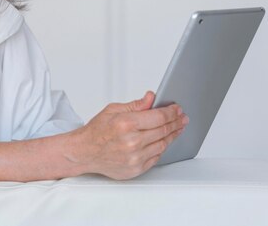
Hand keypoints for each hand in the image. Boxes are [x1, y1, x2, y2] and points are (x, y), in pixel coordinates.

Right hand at [70, 91, 187, 179]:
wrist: (84, 152)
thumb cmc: (96, 131)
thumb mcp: (113, 110)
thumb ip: (136, 105)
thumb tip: (152, 98)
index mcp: (126, 124)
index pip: (159, 117)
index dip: (171, 112)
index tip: (177, 109)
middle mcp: (132, 141)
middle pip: (163, 130)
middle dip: (176, 122)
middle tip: (183, 118)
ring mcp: (134, 157)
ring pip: (163, 144)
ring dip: (172, 135)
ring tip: (177, 128)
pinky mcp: (136, 168)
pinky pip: (156, 157)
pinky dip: (162, 147)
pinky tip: (164, 140)